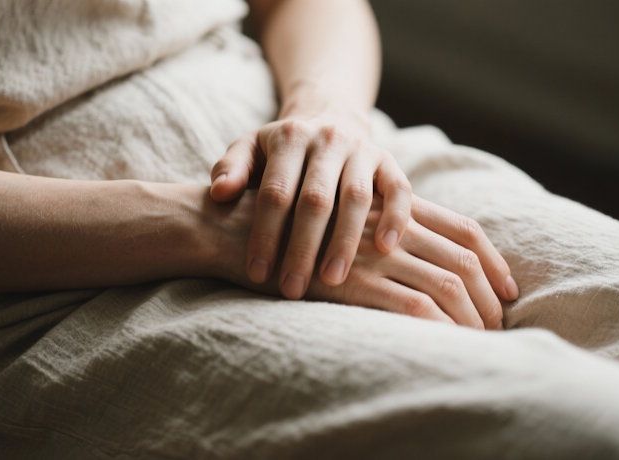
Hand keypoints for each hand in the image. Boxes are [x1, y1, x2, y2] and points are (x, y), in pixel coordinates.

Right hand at [204, 188, 519, 329]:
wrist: (234, 226)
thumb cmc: (285, 230)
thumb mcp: (337, 224)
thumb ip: (374, 234)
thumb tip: (414, 269)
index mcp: (392, 206)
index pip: (464, 228)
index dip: (494, 260)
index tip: (510, 290)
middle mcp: (389, 224)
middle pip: (463, 259)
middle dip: (490, 296)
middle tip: (500, 326)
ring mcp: (371, 251)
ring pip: (446, 284)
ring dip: (471, 317)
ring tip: (480, 343)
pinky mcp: (351, 280)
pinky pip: (411, 306)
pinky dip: (438, 329)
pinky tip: (446, 345)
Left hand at [210, 108, 411, 300]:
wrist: (329, 118)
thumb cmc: (281, 150)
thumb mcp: (250, 148)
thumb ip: (231, 168)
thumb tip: (219, 194)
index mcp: (289, 137)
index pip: (275, 192)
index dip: (266, 234)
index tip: (257, 273)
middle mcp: (327, 140)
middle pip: (316, 199)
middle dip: (303, 247)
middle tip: (292, 289)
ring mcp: (362, 150)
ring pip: (357, 197)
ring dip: (345, 241)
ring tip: (332, 280)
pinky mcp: (388, 161)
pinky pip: (399, 189)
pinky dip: (395, 218)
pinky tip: (385, 249)